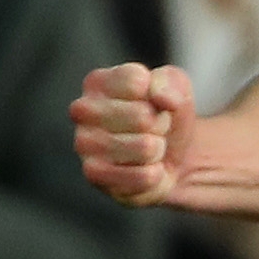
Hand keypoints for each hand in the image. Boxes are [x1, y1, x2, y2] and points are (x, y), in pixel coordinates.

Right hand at [71, 60, 200, 207]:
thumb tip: (161, 98)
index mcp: (98, 82)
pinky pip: (143, 176)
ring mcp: (84, 143)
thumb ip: (170, 83)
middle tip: (153, 129)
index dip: (158, 96)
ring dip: (157, 149)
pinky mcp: (93, 175)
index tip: (153, 103)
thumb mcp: (175, 87)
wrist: (169, 155)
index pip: (137, 83)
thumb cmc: (163, 114)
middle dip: (159, 125)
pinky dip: (154, 174)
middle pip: (142, 116)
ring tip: (148, 147)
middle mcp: (83, 110)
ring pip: (145, 147)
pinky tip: (144, 168)